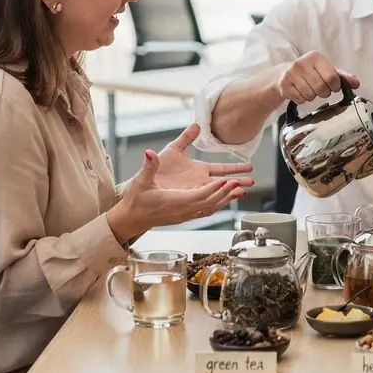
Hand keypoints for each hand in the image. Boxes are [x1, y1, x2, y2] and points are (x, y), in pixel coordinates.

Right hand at [107, 146, 252, 243]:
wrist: (131, 220)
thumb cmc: (135, 201)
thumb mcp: (140, 182)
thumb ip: (148, 166)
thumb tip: (150, 153)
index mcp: (174, 201)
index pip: (199, 196)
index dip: (215, 189)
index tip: (228, 181)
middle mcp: (182, 210)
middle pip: (210, 203)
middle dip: (226, 193)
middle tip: (241, 183)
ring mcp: (184, 215)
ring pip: (210, 208)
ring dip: (225, 200)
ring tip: (241, 191)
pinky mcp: (184, 216)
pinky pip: (205, 211)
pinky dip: (217, 204)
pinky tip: (225, 200)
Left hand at [153, 123, 253, 196]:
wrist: (141, 188)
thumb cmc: (156, 170)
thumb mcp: (172, 151)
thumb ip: (185, 138)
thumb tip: (196, 124)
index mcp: (198, 170)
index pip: (221, 168)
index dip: (235, 168)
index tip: (249, 167)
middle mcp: (199, 182)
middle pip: (223, 182)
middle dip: (238, 182)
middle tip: (252, 182)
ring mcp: (194, 192)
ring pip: (216, 194)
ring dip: (229, 193)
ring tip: (243, 193)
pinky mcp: (187, 201)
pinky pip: (204, 204)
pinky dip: (215, 203)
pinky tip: (224, 203)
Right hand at [277, 52, 359, 104]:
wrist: (283, 74)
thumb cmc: (310, 72)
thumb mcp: (326, 70)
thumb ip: (342, 76)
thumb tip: (356, 83)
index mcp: (315, 57)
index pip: (332, 77)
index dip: (335, 86)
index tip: (333, 87)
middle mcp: (302, 63)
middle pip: (321, 88)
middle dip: (324, 93)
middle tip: (321, 90)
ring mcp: (291, 74)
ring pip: (310, 95)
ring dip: (312, 97)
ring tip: (309, 89)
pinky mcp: (284, 85)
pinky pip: (300, 99)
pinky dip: (302, 100)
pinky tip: (300, 92)